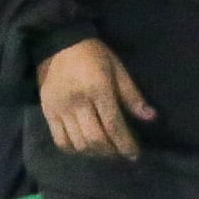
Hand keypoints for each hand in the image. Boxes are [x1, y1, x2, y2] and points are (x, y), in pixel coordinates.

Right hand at [39, 38, 153, 158]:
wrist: (58, 43)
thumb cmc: (93, 55)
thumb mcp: (117, 69)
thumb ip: (132, 96)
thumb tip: (151, 117)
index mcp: (98, 89)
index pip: (113, 124)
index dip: (125, 143)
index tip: (135, 155)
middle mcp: (77, 102)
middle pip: (95, 139)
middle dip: (111, 152)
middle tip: (122, 154)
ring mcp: (60, 109)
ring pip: (78, 143)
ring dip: (94, 153)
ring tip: (106, 152)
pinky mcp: (47, 113)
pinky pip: (60, 140)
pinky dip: (74, 150)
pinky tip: (85, 148)